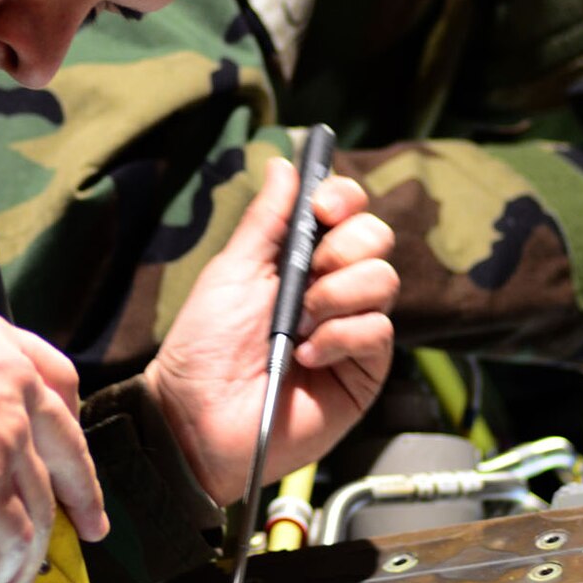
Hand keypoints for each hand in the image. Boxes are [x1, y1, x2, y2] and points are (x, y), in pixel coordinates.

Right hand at [0, 305, 108, 582]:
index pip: (58, 381)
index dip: (68, 427)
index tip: (70, 456)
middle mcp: (14, 384)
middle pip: (69, 450)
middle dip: (83, 495)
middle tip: (91, 526)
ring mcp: (7, 435)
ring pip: (42, 508)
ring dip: (31, 559)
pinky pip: (15, 541)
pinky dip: (3, 571)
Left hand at [144, 158, 397, 503]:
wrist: (199, 416)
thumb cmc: (204, 347)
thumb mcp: (233, 271)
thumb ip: (266, 220)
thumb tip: (285, 166)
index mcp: (301, 261)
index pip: (347, 212)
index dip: (344, 199)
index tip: (323, 207)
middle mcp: (333, 290)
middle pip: (377, 238)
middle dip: (344, 248)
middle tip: (308, 275)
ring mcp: (351, 329)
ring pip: (384, 279)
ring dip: (337, 295)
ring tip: (299, 324)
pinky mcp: (364, 370)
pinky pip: (378, 330)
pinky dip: (340, 337)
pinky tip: (306, 356)